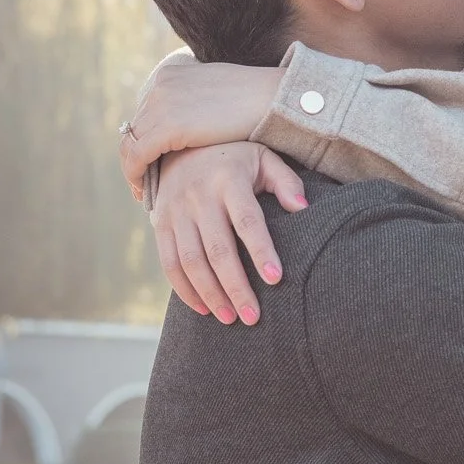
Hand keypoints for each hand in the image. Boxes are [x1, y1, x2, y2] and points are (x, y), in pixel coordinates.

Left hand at [120, 60, 283, 196]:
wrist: (271, 97)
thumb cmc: (253, 99)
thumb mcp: (214, 91)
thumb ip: (195, 101)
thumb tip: (189, 118)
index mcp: (170, 74)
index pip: (145, 113)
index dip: (143, 140)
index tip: (149, 162)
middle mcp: (160, 86)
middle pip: (134, 128)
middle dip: (135, 156)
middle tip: (141, 181)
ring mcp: (161, 104)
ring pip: (131, 144)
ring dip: (133, 169)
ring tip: (142, 189)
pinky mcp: (168, 126)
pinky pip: (137, 156)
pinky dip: (136, 174)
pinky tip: (144, 190)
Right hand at [153, 144, 308, 323]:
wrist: (181, 144)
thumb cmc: (234, 157)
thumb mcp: (263, 157)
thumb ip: (286, 181)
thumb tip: (303, 207)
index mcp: (228, 179)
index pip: (247, 220)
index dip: (260, 251)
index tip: (276, 279)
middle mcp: (199, 196)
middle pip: (217, 249)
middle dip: (235, 287)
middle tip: (253, 316)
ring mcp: (176, 211)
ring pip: (190, 262)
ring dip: (210, 294)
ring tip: (231, 319)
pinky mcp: (159, 224)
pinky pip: (169, 263)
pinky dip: (185, 290)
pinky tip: (204, 309)